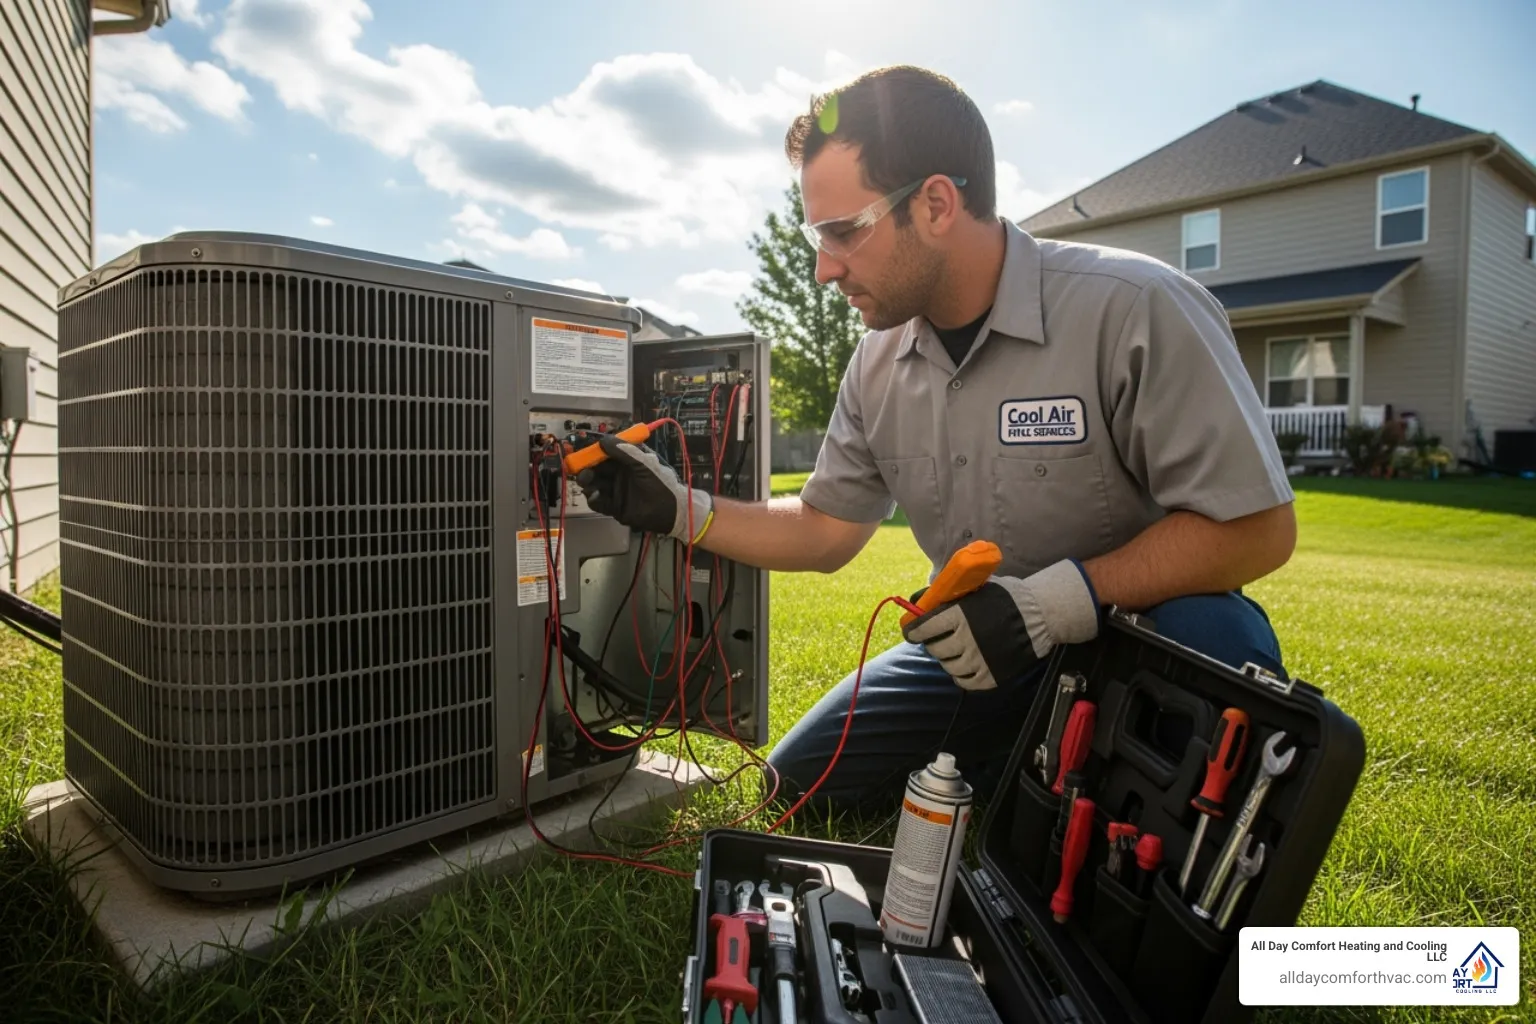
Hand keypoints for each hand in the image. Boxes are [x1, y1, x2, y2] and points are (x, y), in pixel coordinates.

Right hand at [574, 433, 712, 542]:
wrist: (672, 511)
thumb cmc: (661, 483)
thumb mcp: (644, 463)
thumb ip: (625, 451)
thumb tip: (604, 440)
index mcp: (627, 462)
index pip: (606, 455)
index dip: (594, 453)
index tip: (584, 453)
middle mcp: (620, 475)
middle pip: (597, 470)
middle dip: (587, 470)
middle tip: (581, 471)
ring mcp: (617, 492)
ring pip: (595, 486)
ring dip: (588, 484)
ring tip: (587, 484)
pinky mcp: (615, 508)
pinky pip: (599, 503)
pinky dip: (594, 500)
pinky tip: (594, 496)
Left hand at [901, 560, 1100, 689]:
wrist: (1040, 616)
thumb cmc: (1006, 598)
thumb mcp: (976, 588)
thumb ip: (949, 597)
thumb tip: (918, 602)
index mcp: (959, 615)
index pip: (923, 629)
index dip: (913, 631)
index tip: (911, 632)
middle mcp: (966, 640)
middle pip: (935, 648)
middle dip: (933, 642)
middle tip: (939, 637)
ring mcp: (978, 661)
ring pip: (948, 665)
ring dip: (948, 657)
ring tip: (956, 648)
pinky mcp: (990, 677)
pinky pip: (963, 681)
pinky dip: (960, 673)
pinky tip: (966, 662)